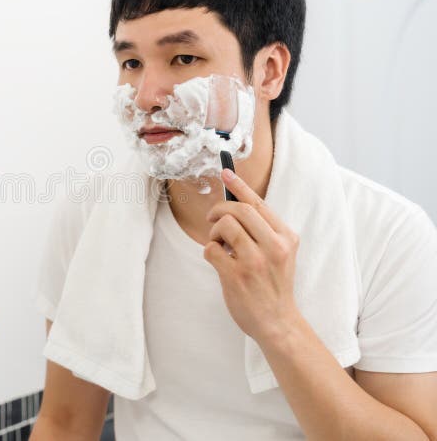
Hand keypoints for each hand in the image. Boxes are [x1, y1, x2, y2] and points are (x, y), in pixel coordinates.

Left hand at [203, 168, 301, 343]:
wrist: (278, 323)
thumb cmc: (273, 286)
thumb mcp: (280, 254)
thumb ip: (264, 232)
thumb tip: (234, 205)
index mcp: (286, 237)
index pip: (259, 203)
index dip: (239, 186)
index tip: (225, 172)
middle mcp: (274, 246)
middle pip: (238, 209)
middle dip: (218, 210)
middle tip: (212, 221)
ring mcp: (255, 260)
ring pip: (224, 225)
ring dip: (214, 233)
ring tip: (220, 246)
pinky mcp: (236, 275)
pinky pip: (211, 249)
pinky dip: (209, 252)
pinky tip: (219, 262)